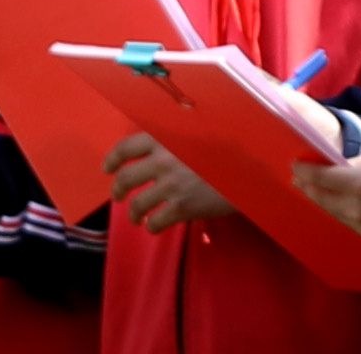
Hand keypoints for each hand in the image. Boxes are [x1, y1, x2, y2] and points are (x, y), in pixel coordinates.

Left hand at [108, 141, 243, 236]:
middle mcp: (164, 160)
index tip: (108, 168)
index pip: (127, 146)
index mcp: (166, 138)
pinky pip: (155, 223)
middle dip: (117, 190)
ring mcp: (172, 185)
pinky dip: (151, 227)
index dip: (113, 159)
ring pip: (137, 205)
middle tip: (118, 196)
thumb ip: (175, 140)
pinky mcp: (182, 207)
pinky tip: (156, 225)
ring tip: (138, 217)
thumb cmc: (228, 149)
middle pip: (125, 178)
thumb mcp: (199, 134)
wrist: (252, 168)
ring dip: (134, 213)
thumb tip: (155, 151)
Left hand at [299, 149, 360, 245]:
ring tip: (313, 192)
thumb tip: (334, 171)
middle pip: (323, 199)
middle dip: (309, 188)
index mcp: (358, 185)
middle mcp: (356, 210)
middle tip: (298, 179)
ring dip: (322, 201)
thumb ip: (353, 166)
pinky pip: (349, 223)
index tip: (295, 165)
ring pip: (334, 214)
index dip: (305, 171)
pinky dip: (339, 212)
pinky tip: (336, 205)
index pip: (321, 179)